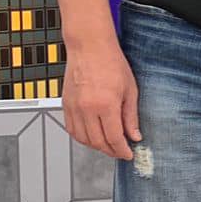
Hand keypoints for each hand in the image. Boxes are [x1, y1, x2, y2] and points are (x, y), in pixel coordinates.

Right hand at [61, 41, 141, 160]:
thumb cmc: (110, 62)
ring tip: (108, 144)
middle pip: (98, 142)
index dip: (122, 150)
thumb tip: (134, 136)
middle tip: (120, 151)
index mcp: (105, 104)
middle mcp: (87, 108)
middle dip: (111, 151)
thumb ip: (131, 117)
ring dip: (96, 146)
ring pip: (83, 139)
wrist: (89, 47)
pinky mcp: (66, 104)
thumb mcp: (130, 90)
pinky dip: (82, 138)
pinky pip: (72, 129)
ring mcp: (74, 107)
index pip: (114, 138)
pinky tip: (92, 136)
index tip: (128, 154)